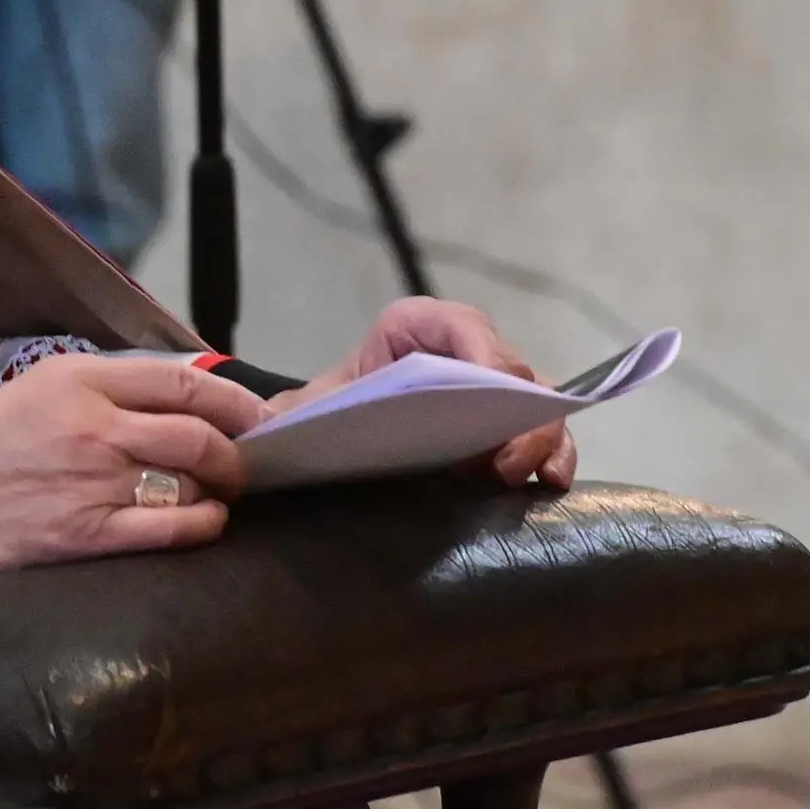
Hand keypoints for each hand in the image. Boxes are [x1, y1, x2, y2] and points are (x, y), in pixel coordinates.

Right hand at [0, 355, 270, 584]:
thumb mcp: (33, 393)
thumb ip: (103, 390)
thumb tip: (185, 400)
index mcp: (75, 378)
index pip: (181, 381)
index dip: (234, 401)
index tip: (259, 417)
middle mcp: (90, 424)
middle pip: (200, 432)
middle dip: (239, 451)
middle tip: (249, 464)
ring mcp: (90, 481)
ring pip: (192, 478)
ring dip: (220, 489)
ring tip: (221, 494)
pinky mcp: (86, 536)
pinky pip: (171, 528)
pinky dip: (204, 525)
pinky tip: (206, 523)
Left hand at [267, 296, 576, 488]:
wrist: (335, 431)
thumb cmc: (325, 412)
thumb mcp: (306, 409)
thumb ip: (281, 414)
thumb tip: (258, 427)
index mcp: (412, 325)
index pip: (459, 325)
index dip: (480, 355)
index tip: (482, 393)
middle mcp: (462, 347)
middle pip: (507, 369)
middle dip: (513, 413)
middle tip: (501, 463)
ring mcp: (490, 387)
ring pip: (534, 400)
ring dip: (538, 437)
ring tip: (522, 475)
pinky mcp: (506, 424)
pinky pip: (542, 430)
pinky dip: (551, 453)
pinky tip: (547, 483)